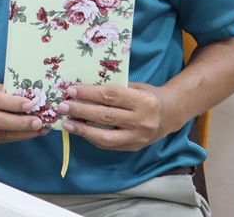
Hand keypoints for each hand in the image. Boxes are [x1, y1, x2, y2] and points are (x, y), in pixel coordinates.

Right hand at [0, 79, 49, 146]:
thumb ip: (5, 91)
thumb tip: (30, 97)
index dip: (13, 104)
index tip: (31, 104)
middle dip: (21, 123)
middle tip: (39, 121)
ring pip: (1, 134)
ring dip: (24, 132)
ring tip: (40, 129)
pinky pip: (2, 140)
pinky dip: (18, 136)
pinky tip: (30, 133)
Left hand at [55, 82, 178, 150]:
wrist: (170, 114)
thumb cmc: (148, 96)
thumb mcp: (136, 86)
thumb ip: (114, 89)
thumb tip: (84, 89)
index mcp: (143, 101)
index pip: (111, 96)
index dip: (89, 93)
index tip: (71, 90)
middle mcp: (142, 121)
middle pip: (106, 116)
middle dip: (81, 111)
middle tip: (63, 106)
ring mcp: (138, 138)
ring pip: (106, 137)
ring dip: (83, 130)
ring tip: (67, 123)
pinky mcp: (133, 148)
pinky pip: (109, 145)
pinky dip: (92, 138)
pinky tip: (80, 131)